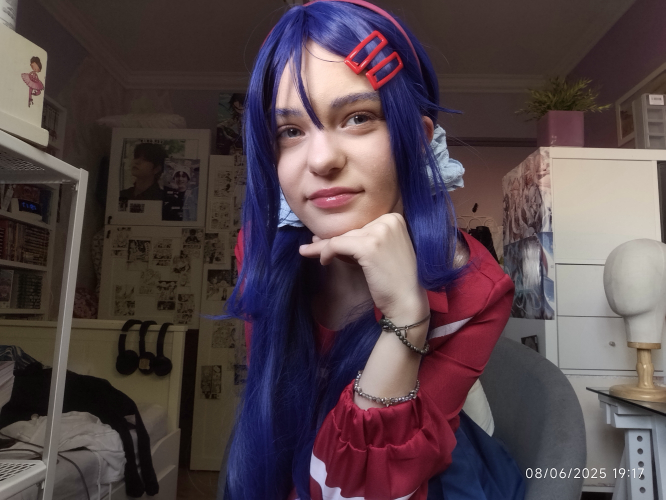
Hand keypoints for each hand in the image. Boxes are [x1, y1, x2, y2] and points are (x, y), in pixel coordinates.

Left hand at [299, 213, 428, 321]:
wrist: (408, 302)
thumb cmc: (394, 280)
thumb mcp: (381, 252)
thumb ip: (360, 240)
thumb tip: (322, 235)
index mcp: (394, 218)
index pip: (361, 225)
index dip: (344, 237)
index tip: (325, 243)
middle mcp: (389, 220)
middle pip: (351, 230)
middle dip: (331, 241)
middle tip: (310, 247)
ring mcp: (380, 232)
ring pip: (341, 237)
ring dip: (323, 247)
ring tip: (307, 252)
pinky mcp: (368, 246)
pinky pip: (337, 244)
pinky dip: (325, 252)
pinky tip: (323, 261)